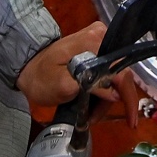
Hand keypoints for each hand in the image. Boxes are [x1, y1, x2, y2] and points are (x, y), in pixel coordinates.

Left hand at [16, 22, 136, 123]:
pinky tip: (91, 104)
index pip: (121, 70)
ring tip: (89, 115)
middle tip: (95, 119)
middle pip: (120, 73)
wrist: (26, 65)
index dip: (128, 97)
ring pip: (115, 76)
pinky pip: (108, 72)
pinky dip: (102, 91)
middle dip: (112, 100)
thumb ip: (91, 88)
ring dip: (105, 99)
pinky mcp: (96, 48)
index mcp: (95, 41)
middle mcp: (102, 35)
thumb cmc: (40, 77)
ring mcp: (99, 40)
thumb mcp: (63, 86)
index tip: (130, 120)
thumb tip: (116, 95)